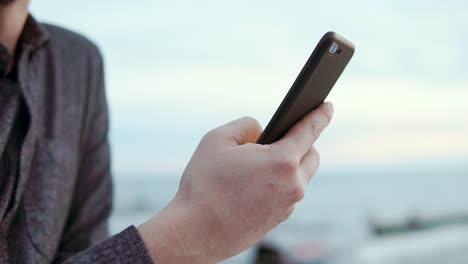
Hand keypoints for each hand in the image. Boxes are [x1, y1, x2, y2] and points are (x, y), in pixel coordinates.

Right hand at [138, 102, 333, 262]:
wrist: (196, 232)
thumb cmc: (204, 184)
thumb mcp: (218, 139)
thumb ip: (246, 126)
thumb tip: (261, 131)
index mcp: (282, 161)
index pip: (310, 130)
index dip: (320, 114)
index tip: (327, 106)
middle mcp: (293, 185)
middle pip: (311, 155)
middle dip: (300, 143)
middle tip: (278, 139)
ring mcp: (288, 205)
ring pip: (300, 176)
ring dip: (288, 165)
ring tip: (261, 163)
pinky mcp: (279, 220)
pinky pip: (288, 194)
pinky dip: (279, 183)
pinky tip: (256, 184)